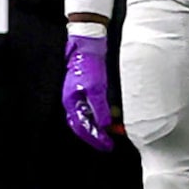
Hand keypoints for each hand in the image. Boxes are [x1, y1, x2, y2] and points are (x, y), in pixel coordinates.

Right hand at [62, 27, 115, 150]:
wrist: (88, 43)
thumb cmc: (88, 64)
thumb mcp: (96, 88)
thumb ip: (100, 107)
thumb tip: (104, 124)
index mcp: (72, 103)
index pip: (82, 127)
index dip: (95, 138)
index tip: (107, 145)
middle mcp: (75, 101)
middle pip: (85, 124)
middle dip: (99, 134)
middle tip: (112, 141)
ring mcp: (81, 94)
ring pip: (91, 115)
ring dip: (103, 123)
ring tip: (117, 128)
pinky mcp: (90, 87)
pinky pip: (97, 105)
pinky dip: (106, 112)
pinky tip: (116, 112)